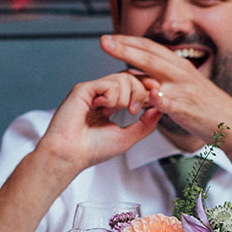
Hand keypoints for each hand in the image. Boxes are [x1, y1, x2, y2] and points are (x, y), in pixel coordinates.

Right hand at [37, 69, 164, 172]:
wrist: (71, 154)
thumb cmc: (93, 149)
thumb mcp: (128, 137)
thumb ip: (145, 123)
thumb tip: (160, 109)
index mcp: (110, 104)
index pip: (132, 86)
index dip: (146, 89)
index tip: (155, 97)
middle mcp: (100, 94)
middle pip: (131, 77)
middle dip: (140, 92)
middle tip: (134, 111)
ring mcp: (92, 90)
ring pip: (123, 78)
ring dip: (125, 98)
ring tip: (113, 112)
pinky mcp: (83, 89)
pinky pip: (109, 84)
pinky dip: (112, 98)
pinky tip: (102, 109)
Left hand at [99, 34, 231, 161]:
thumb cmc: (206, 107)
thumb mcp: (186, 85)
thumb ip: (164, 78)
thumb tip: (141, 75)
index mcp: (180, 67)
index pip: (151, 48)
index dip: (129, 41)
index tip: (109, 38)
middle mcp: (182, 74)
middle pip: (149, 58)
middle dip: (125, 49)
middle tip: (104, 42)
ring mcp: (185, 92)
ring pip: (157, 78)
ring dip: (135, 73)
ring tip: (117, 68)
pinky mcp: (188, 110)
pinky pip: (171, 103)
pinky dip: (159, 99)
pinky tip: (149, 96)